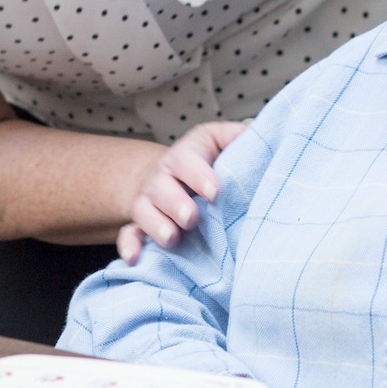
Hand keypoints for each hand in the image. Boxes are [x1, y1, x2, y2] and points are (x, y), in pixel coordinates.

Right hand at [117, 120, 249, 263]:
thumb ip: (237, 135)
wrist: (169, 176)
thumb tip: (257, 129)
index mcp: (184, 156)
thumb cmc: (204, 160)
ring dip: (155, 225)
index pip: (186, 160)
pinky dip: (129, 246)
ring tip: (171, 238)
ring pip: (143, 212)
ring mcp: (148, 202)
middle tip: (192, 218)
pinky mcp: (140, 225)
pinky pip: (128, 235)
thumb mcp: (220, 140)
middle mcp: (162, 178)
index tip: (215, 192)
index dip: (198, 175)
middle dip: (175, 203)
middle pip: (161, 188)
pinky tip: (134, 258)